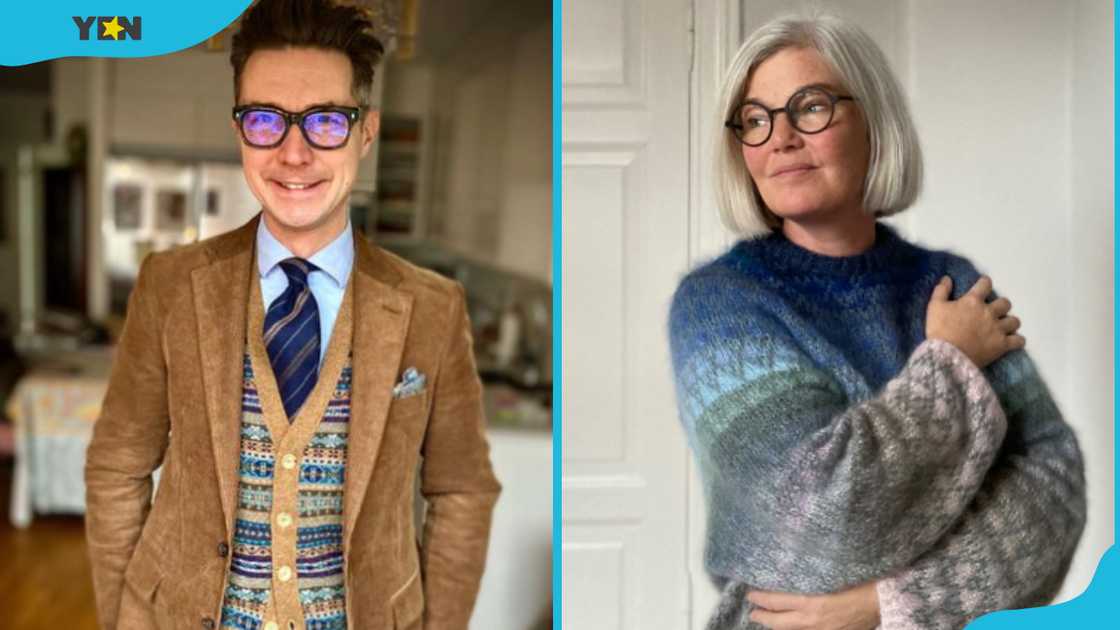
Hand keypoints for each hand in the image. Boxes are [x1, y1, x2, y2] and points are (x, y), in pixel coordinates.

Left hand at [746, 581, 879, 629]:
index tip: (751, 593)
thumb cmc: (860, 580)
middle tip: (752, 611)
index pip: (777, 601)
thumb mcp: (831, 573)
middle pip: (778, 622)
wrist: (884, 601)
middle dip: (762, 617)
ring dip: (776, 626)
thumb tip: (792, 570)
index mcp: (812, 602)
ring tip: (767, 621)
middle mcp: (813, 620)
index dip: (761, 598)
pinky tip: (790, 627)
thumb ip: (809, 575)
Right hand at [925, 275, 1024, 368]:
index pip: (985, 284)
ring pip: (1014, 321)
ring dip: (1009, 322)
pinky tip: (1012, 341)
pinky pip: (1019, 340)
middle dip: (1000, 306)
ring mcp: (998, 329)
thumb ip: (941, 291)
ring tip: (1002, 327)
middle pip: (1005, 303)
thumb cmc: (939, 330)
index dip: (985, 283)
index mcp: (973, 301)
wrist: (947, 356)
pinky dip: (1017, 340)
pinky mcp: (1002, 345)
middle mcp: (989, 312)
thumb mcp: (934, 307)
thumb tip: (947, 278)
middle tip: (992, 312)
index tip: (983, 286)